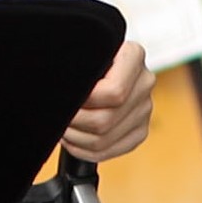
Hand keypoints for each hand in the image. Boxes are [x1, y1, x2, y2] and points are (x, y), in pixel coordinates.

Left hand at [62, 40, 153, 164]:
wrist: (100, 65)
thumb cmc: (85, 57)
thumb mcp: (83, 51)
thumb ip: (75, 63)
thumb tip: (58, 87)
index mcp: (134, 56)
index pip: (114, 92)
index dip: (83, 101)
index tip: (64, 98)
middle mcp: (144, 83)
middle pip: (105, 120)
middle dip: (74, 122)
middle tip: (57, 116)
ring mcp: (144, 109)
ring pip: (104, 139)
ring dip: (75, 138)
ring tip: (62, 128)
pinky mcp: (139, 131)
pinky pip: (110, 151)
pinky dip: (84, 151)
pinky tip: (72, 139)